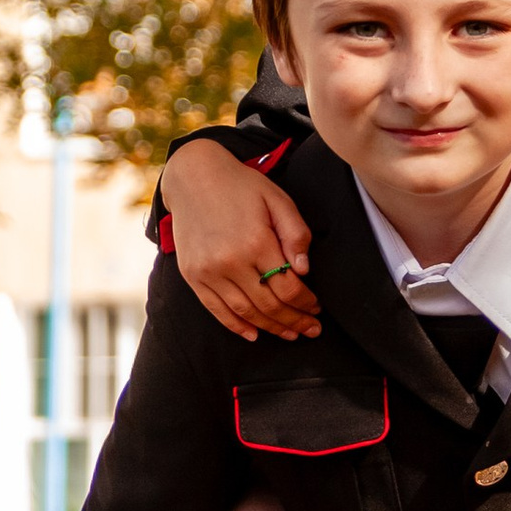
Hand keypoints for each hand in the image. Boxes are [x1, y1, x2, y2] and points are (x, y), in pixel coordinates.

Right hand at [160, 137, 319, 340]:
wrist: (193, 177)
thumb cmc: (242, 186)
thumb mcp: (278, 200)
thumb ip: (296, 234)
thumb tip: (304, 272)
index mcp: (256, 242)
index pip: (288, 287)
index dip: (306, 303)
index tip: (317, 308)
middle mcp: (229, 261)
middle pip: (269, 305)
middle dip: (294, 321)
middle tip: (311, 330)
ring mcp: (208, 271)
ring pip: (245, 312)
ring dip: (270, 328)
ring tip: (289, 334)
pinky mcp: (192, 275)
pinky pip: (216, 310)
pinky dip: (235, 326)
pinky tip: (253, 334)